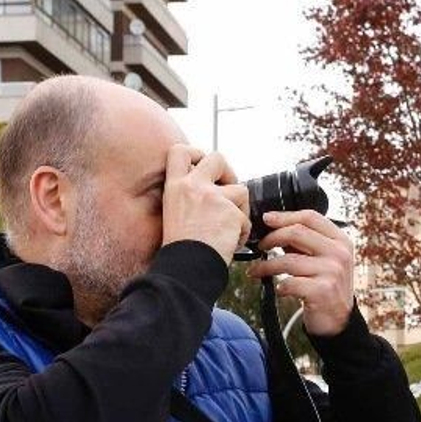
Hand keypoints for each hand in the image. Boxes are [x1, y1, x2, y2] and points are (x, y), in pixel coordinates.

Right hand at [162, 144, 250, 264]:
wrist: (185, 269)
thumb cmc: (181, 250)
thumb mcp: (174, 214)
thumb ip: (190, 197)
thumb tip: (213, 188)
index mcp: (175, 187)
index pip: (179, 151)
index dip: (195, 153)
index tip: (202, 165)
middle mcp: (193, 187)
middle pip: (217, 158)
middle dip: (228, 172)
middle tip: (227, 191)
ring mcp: (214, 198)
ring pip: (241, 190)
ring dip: (239, 209)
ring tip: (229, 229)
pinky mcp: (232, 213)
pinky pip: (246, 219)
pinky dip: (242, 233)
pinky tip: (230, 243)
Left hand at [245, 210, 355, 337]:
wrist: (339, 320)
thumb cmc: (326, 286)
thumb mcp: (324, 259)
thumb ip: (305, 242)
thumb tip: (275, 226)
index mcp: (340, 240)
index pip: (310, 217)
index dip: (285, 216)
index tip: (267, 219)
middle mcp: (339, 253)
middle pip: (297, 232)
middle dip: (272, 238)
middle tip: (260, 246)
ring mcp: (332, 272)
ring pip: (288, 260)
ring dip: (266, 266)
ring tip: (257, 271)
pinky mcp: (322, 291)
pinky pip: (289, 283)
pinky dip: (279, 287)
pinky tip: (279, 290)